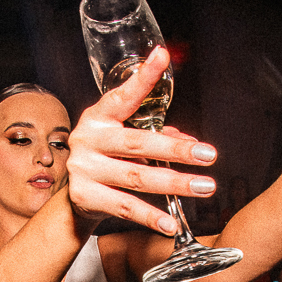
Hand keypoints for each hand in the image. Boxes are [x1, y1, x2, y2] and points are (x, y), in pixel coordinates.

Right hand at [66, 46, 218, 235]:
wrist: (73, 198)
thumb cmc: (106, 160)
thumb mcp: (124, 140)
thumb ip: (154, 135)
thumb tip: (190, 142)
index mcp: (98, 118)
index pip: (123, 95)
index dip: (143, 77)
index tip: (162, 57)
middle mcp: (88, 139)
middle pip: (138, 143)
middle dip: (177, 150)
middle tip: (208, 155)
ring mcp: (85, 169)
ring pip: (137, 177)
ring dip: (174, 183)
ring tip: (203, 187)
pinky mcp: (86, 196)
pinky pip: (125, 207)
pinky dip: (151, 216)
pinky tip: (171, 223)